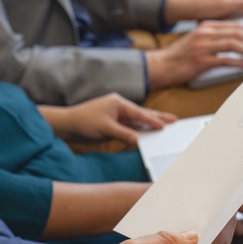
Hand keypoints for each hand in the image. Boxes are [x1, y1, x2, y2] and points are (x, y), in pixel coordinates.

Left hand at [41, 94, 176, 144]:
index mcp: (118, 103)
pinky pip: (130, 127)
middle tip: (174, 120)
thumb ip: (123, 134)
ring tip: (166, 125)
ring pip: (138, 121)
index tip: (165, 125)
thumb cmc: (83, 121)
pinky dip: (140, 130)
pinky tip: (149, 133)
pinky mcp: (114, 123)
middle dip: (158, 117)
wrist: (68, 124)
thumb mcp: (105, 128)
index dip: (153, 120)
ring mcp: (117, 115)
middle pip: (142, 114)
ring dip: (151, 124)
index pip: (139, 113)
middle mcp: (119, 107)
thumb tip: (138, 140)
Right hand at [146, 20, 242, 88]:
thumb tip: (237, 43)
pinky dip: (239, 63)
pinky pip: (225, 60)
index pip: (234, 26)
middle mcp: (205, 33)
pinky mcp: (201, 61)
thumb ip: (215, 38)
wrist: (162, 65)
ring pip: (234, 45)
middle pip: (237, 33)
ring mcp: (203, 46)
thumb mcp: (198, 40)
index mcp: (206, 26)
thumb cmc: (180, 56)